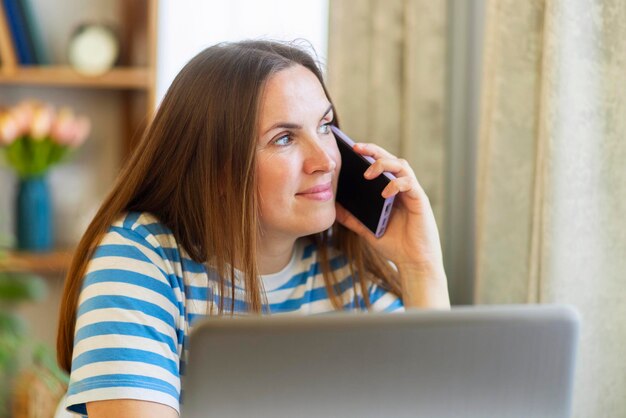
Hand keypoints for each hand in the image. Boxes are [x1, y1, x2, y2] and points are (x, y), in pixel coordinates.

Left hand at [334, 142, 448, 306]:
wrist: (413, 262)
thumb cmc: (394, 245)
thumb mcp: (367, 230)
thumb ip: (352, 218)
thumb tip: (333, 208)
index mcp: (390, 191)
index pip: (379, 166)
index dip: (366, 155)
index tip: (349, 150)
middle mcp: (402, 188)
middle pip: (390, 159)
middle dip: (373, 151)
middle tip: (356, 148)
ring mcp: (412, 192)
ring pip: (401, 165)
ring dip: (384, 164)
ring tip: (367, 173)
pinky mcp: (420, 200)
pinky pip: (410, 183)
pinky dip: (396, 184)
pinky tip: (384, 193)